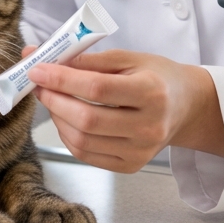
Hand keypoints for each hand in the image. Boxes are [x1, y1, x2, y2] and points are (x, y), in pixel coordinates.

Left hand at [23, 47, 223, 173]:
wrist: (185, 106)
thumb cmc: (156, 76)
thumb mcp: (127, 58)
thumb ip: (86, 59)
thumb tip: (43, 56)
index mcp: (151, 91)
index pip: (97, 88)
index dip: (62, 79)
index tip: (37, 69)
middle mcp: (148, 126)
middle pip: (87, 119)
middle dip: (54, 100)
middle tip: (38, 84)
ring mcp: (141, 151)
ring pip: (83, 141)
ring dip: (57, 118)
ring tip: (51, 98)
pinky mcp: (131, 166)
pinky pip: (87, 155)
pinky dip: (68, 136)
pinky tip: (65, 118)